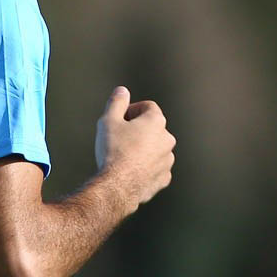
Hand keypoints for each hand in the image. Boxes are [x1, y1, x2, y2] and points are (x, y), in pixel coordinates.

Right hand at [94, 86, 175, 209]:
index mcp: (156, 121)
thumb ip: (117, 102)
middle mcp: (167, 139)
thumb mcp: (108, 120)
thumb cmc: (113, 150)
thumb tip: (122, 90)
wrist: (118, 186)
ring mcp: (167, 160)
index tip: (119, 120)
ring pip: (154, 149)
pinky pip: (155, 168)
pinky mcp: (163, 178)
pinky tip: (129, 171)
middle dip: (137, 130)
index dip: (131, 110)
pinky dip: (145, 167)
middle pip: (152, 128)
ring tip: (123, 157)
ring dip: (142, 149)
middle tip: (118, 138)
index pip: (147, 107)